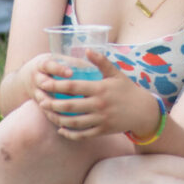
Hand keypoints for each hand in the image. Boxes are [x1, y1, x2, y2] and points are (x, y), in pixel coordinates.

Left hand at [33, 51, 147, 138]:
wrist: (143, 111)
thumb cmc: (127, 89)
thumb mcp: (116, 73)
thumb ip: (101, 61)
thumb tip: (87, 49)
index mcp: (100, 88)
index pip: (73, 87)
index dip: (56, 85)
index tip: (44, 83)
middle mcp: (99, 105)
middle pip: (70, 106)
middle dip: (52, 104)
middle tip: (40, 101)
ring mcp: (101, 119)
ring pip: (74, 122)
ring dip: (58, 119)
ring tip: (48, 114)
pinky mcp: (103, 131)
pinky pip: (83, 134)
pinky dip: (70, 133)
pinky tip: (61, 129)